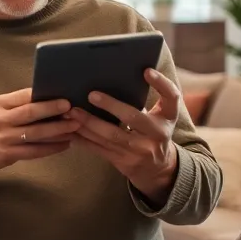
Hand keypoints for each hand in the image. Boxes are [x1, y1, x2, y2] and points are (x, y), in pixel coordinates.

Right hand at [0, 88, 82, 184]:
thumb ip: (20, 104)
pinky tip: (65, 144)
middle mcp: (1, 119)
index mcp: (0, 103)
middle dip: (53, 110)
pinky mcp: (8, 154)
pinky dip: (52, 147)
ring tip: (74, 127)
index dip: (45, 96)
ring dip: (58, 130)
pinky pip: (35, 151)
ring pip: (36, 133)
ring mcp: (4, 138)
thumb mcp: (0, 110)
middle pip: (30, 113)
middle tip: (71, 109)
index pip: (24, 96)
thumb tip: (51, 98)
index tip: (64, 96)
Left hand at [69, 68, 181, 202]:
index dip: (160, 83)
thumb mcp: (160, 117)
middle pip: (133, 118)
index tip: (146, 70)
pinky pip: (99, 149)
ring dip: (88, 123)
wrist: (157, 168)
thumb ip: (144, 100)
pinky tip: (69, 130)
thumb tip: (114, 76)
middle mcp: (156, 134)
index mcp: (167, 118)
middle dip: (111, 106)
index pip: (171, 97)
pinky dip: (83, 139)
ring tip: (72, 112)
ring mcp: (139, 150)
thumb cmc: (154, 132)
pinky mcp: (123, 161)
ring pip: (110, 135)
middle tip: (91, 95)